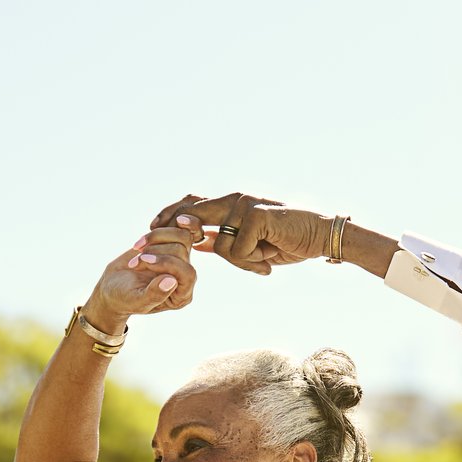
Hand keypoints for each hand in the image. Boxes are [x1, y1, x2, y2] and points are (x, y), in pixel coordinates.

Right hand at [85, 224, 200, 332]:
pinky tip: (139, 244)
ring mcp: (179, 260)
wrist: (113, 286)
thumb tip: (172, 280)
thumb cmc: (124, 298)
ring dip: (155, 239)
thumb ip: (155, 294)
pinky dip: (157, 232)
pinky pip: (174, 229)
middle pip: (182, 252)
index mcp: (181, 295)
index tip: (144, 260)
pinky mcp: (171, 246)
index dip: (168, 263)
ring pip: (181, 237)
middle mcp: (184, 277)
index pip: (188, 273)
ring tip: (136, 250)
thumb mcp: (136, 301)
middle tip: (134, 262)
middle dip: (155, 252)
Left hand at [152, 192, 330, 275]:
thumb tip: (199, 244)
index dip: (170, 214)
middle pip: (192, 212)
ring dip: (244, 262)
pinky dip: (255, 262)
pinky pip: (239, 251)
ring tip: (266, 259)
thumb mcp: (250, 244)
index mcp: (232, 203)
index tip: (150, 227)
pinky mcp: (256, 216)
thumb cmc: (287, 240)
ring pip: (222, 246)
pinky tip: (272, 257)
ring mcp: (245, 205)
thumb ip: (223, 240)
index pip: (193, 203)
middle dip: (167, 229)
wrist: (319, 236)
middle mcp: (235, 199)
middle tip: (141, 243)